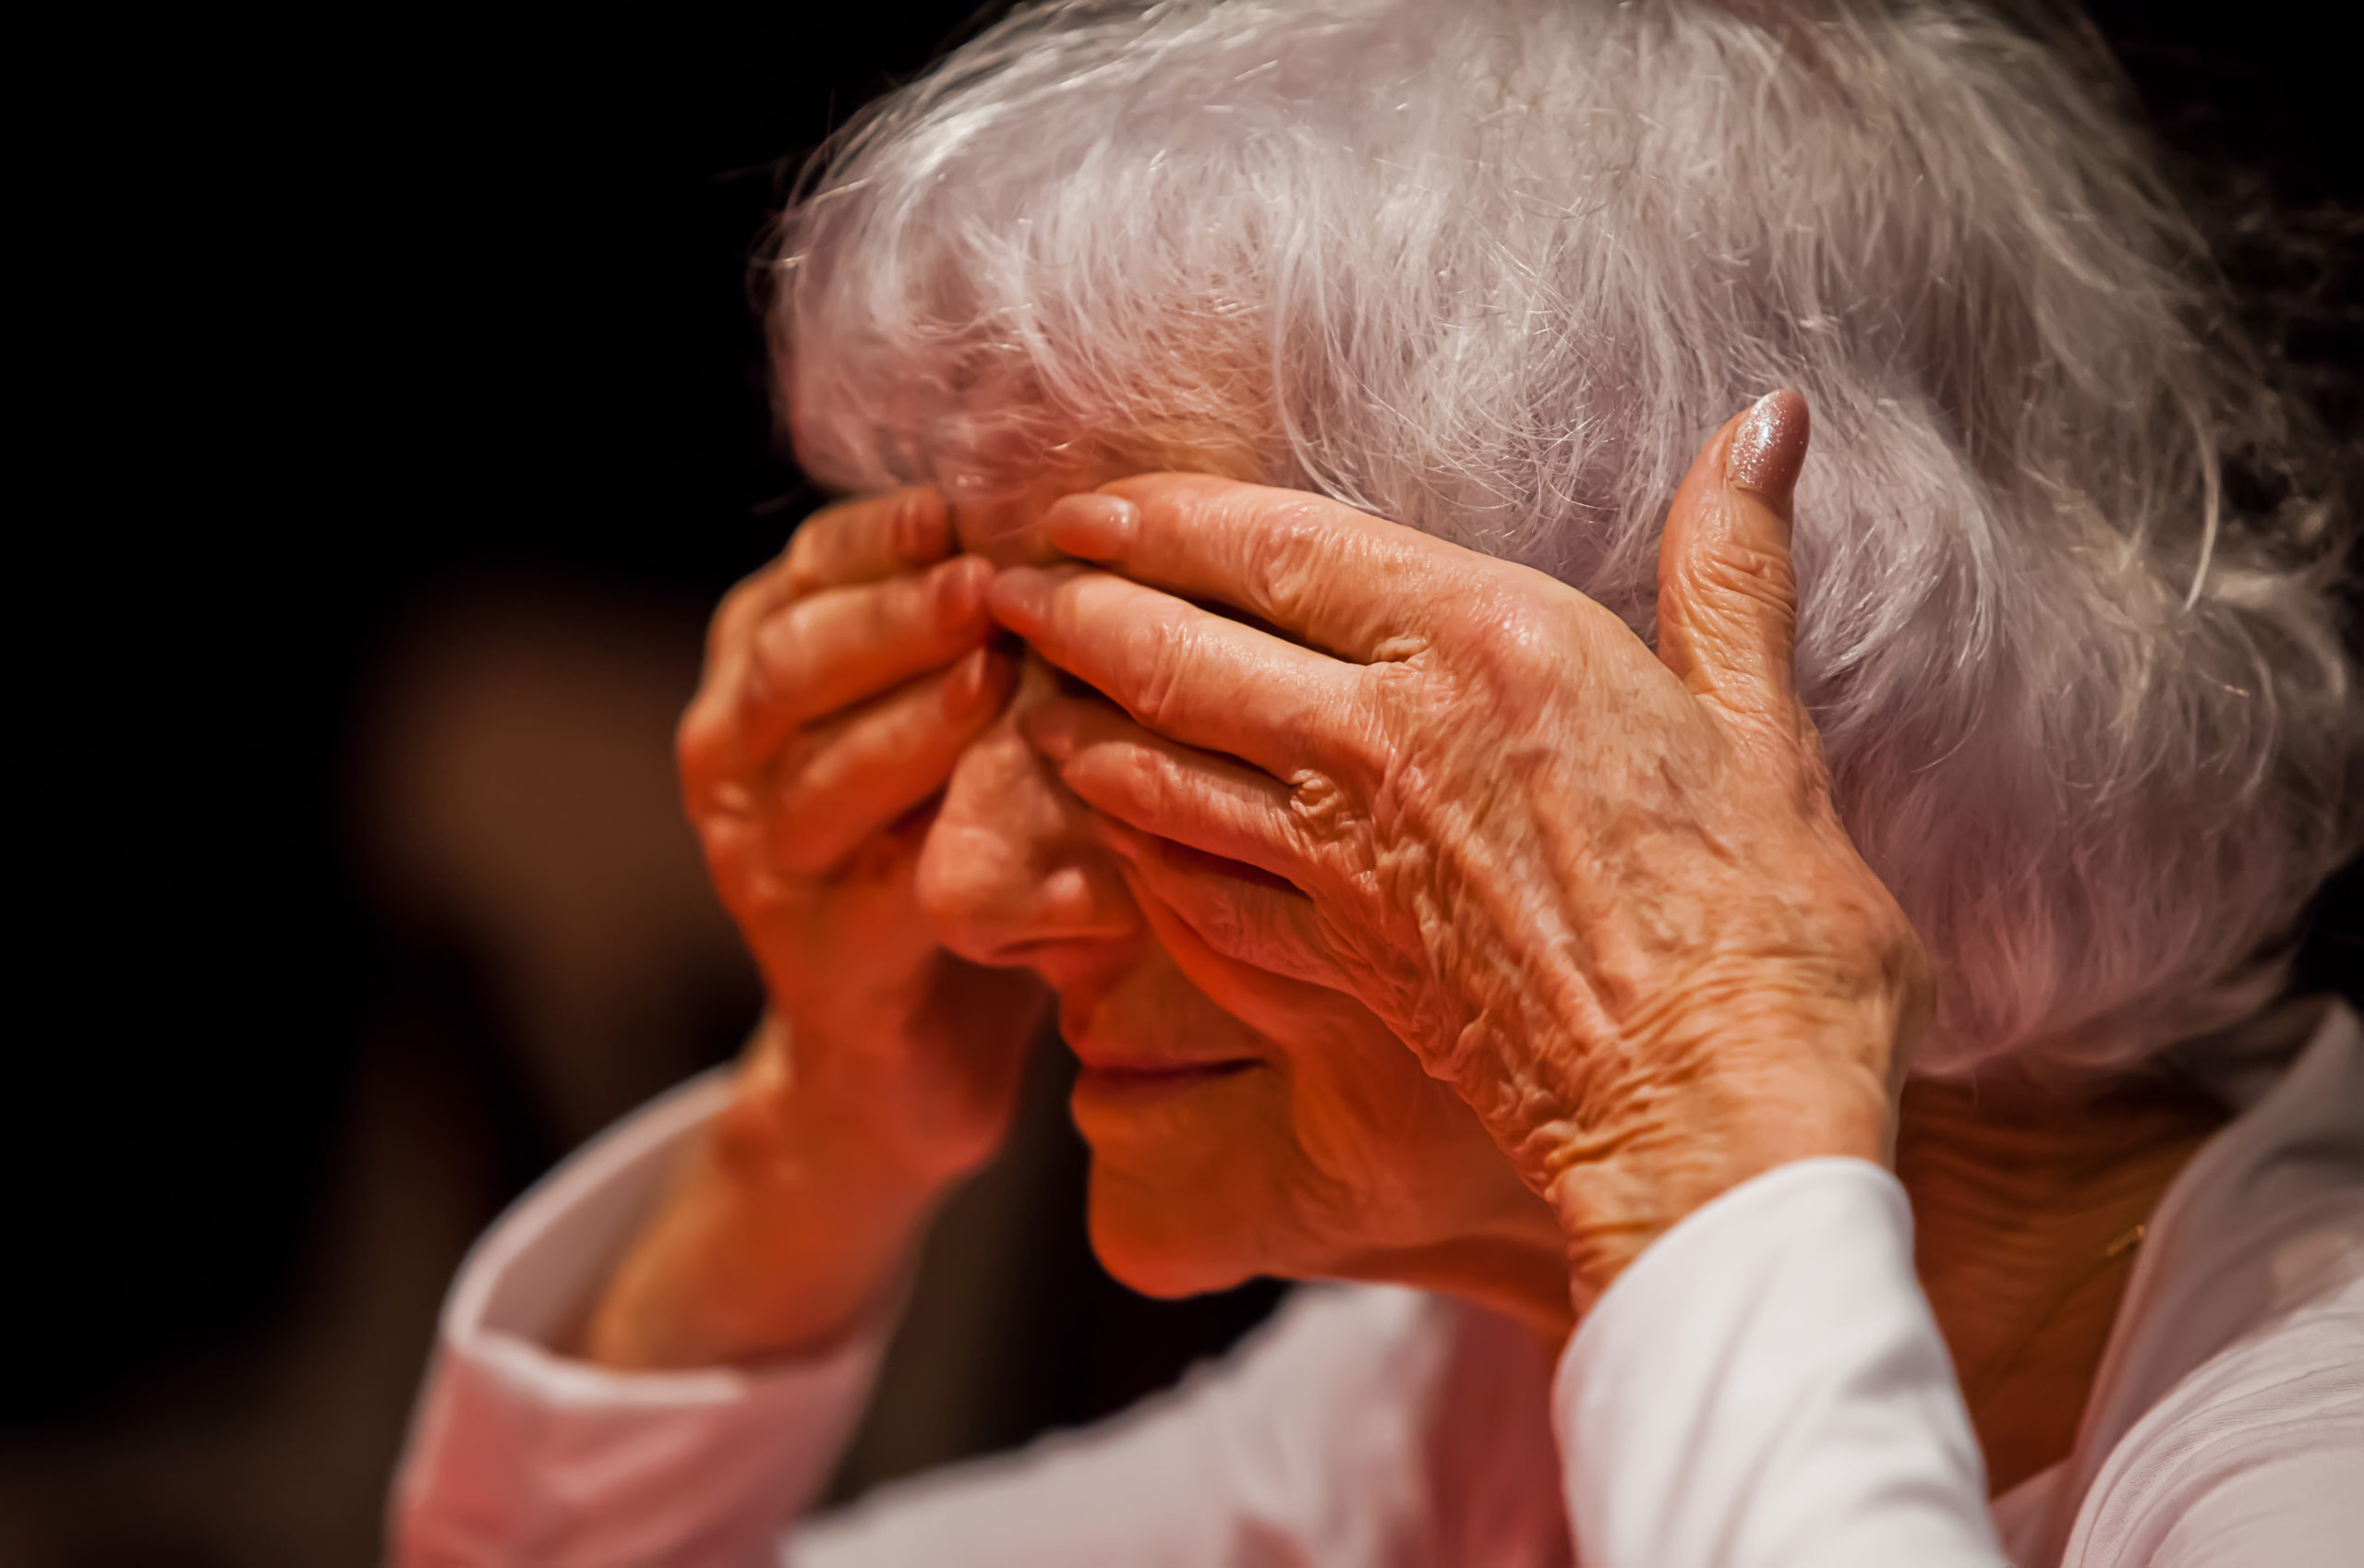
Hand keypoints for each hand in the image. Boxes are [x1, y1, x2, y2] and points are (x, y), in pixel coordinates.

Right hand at [679, 486, 1045, 1180]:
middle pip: (795, 659)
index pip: (808, 571)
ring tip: (991, 676)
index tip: (961, 508)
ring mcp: (757, 857)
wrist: (911, 1049)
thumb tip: (1080, 513)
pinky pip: (872, 880)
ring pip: (817, 768)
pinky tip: (1002, 806)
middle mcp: (732, 752)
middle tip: (987, 586)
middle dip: (894, 616)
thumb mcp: (954, 716)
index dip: (880, 538)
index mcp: (760, 667)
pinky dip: (937, 836)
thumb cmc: (958, 840)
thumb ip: (977, 626)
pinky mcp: (811, 953)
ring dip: (908, 718)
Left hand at [989, 392, 1930, 1306]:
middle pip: (1178, 650)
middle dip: (1076, 608)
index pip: (1277, 546)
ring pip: (1158, 768)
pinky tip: (1110, 827)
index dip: (1161, 515)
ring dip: (1078, 723)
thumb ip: (1730, 567)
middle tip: (1007, 583)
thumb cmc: (1769, 935)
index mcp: (1488, 647)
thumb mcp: (1763, 728)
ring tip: (1027, 691)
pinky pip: (1188, 886)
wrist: (1718, 1127)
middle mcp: (1385, 740)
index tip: (1087, 504)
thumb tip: (1768, 417)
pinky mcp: (1324, 963)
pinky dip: (1133, 845)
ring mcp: (1339, 860)